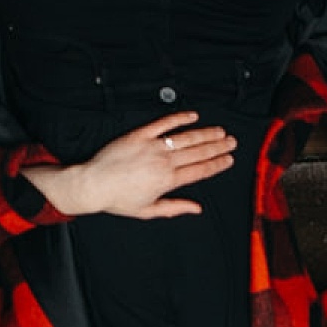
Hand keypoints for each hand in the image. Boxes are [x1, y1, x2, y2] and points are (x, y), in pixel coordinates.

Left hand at [25, 113, 237, 222]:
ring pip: (186, 138)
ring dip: (206, 133)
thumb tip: (196, 208)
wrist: (94, 184)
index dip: (217, 164)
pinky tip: (193, 116)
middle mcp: (164, 162)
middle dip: (218, 146)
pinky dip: (179, 118)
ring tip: (220, 131)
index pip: (200, 170)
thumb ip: (175, 207)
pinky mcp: (139, 135)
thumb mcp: (148, 211)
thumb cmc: (118, 200)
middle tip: (232, 142)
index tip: (229, 159)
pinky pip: (163, 124)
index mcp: (168, 181)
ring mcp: (152, 146)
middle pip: (198, 152)